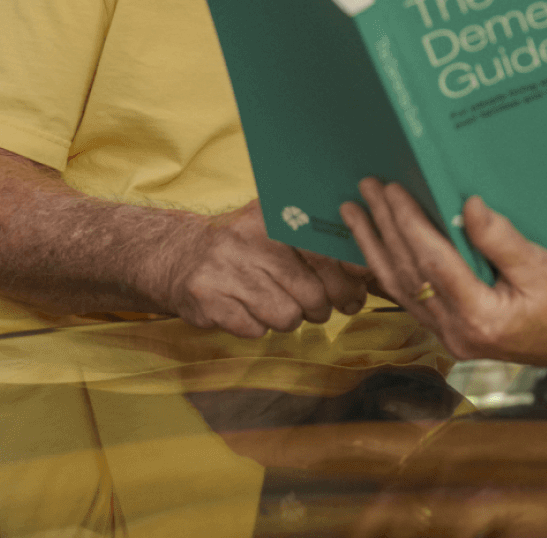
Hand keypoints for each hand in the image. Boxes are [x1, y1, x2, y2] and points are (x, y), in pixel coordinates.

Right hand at [148, 200, 371, 338]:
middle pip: (310, 291)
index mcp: (273, 216)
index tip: (361, 285)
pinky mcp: (208, 300)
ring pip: (286, 316)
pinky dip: (259, 327)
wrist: (178, 255)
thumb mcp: (277, 226)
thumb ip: (318, 240)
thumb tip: (368, 268)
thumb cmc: (246, 245)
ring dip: (291, 319)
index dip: (348, 274)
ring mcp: (225, 270)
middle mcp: (248, 238)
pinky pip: (255, 330)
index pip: (324, 250)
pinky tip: (250, 310)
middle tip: (323, 307)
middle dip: (324, 307)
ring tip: (282, 306)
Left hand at [340, 181, 546, 368]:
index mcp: (480, 318)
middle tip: (365, 190)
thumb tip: (466, 206)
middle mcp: (457, 333)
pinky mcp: (456, 332)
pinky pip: (414, 297)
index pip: (432, 262)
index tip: (393, 189)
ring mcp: (453, 337)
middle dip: (383, 228)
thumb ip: (500, 239)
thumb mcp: (545, 267)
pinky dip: (393, 267)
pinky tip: (380, 246)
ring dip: (376, 248)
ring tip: (355, 214)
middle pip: (407, 274)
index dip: (409, 222)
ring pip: (401, 288)